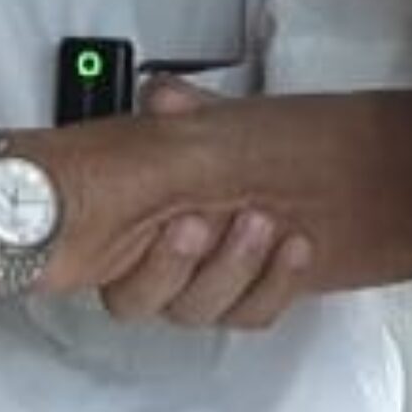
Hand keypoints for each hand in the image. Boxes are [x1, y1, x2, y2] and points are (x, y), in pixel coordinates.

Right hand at [89, 76, 317, 332]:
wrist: (310, 179)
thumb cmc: (248, 150)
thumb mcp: (210, 123)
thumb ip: (182, 110)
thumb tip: (162, 97)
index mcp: (130, 220)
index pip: (100, 257)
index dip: (121, 244)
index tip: (157, 216)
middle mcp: (159, 265)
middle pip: (140, 296)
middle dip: (171, 262)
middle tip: (198, 222)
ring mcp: (203, 287)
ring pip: (197, 308)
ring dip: (231, 267)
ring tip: (260, 223)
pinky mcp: (246, 301)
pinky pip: (251, 314)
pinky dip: (276, 283)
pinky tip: (296, 248)